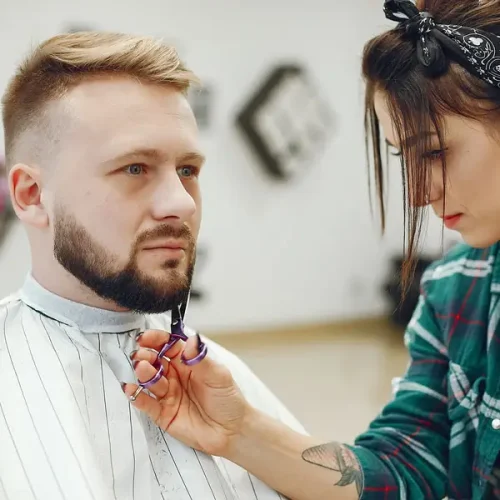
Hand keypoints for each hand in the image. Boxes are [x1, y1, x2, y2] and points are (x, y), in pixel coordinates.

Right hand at [122, 330, 249, 456]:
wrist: (232, 432)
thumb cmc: (228, 399)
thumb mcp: (218, 375)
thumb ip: (201, 359)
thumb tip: (191, 341)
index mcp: (189, 362)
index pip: (168, 346)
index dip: (156, 340)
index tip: (145, 337)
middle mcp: (176, 376)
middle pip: (155, 361)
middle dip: (146, 356)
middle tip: (141, 355)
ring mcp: (168, 394)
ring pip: (149, 380)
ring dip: (143, 373)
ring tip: (143, 369)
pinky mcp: (162, 414)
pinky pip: (146, 403)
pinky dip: (137, 396)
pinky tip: (131, 389)